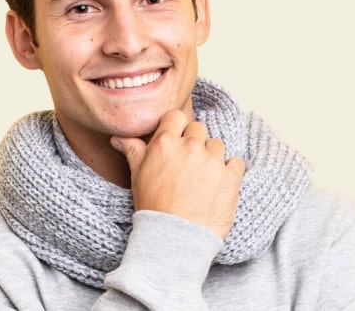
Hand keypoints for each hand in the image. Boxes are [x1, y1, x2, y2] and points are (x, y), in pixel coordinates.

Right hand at [111, 110, 244, 238]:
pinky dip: (230, 171)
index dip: (177, 127)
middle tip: (188, 164)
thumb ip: (133, 150)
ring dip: (211, 157)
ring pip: (217, 145)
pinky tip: (218, 184)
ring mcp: (212, 161)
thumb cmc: (153, 207)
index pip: (176, 116)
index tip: (177, 139)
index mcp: (165, 143)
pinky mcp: (230, 177)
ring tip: (202, 178)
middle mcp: (190, 147)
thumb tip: (118, 137)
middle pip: (198, 129)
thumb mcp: (137, 175)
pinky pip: (236, 162)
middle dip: (194, 143)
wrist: (175, 239)